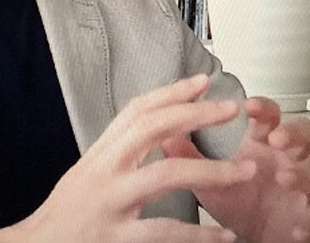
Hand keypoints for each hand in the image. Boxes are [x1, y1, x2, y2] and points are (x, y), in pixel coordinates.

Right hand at [6, 74, 256, 242]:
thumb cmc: (64, 217)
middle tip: (230, 109)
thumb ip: (119, 156)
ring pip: (165, 175)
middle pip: (152, 128)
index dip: (171, 92)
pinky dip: (198, 234)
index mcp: (100, 155)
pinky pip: (164, 231)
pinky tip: (223, 235)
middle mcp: (103, 171)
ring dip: (212, 171)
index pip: (137, 110)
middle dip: (195, 114)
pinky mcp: (115, 236)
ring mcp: (110, 202)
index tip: (201, 82)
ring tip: (246, 170)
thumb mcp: (88, 175)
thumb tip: (157, 138)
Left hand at [162, 97, 309, 242]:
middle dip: (293, 131)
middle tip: (276, 138)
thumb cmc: (239, 198)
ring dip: (302, 171)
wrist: (257, 235)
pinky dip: (309, 218)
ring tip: (284, 176)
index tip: (246, 104)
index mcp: (261, 143)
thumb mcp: (208, 178)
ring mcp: (301, 186)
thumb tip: (161, 134)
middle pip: (304, 131)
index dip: (262, 107)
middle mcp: (286, 158)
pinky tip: (296, 225)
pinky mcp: (309, 216)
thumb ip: (187, 156)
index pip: (267, 114)